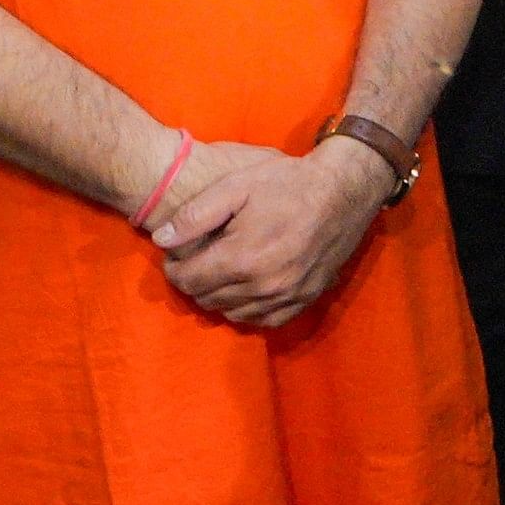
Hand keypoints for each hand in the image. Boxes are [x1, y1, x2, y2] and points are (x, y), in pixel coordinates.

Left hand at [155, 140, 395, 328]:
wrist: (344, 190)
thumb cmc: (287, 183)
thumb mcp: (235, 186)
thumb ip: (194, 215)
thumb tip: (161, 240)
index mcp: (242, 257)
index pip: (189, 280)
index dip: (174, 269)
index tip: (175, 256)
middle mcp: (264, 285)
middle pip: (208, 299)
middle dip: (194, 282)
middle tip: (195, 261)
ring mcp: (287, 296)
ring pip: (234, 313)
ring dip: (219, 297)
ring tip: (218, 274)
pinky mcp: (306, 298)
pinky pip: (265, 320)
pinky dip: (248, 310)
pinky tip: (245, 291)